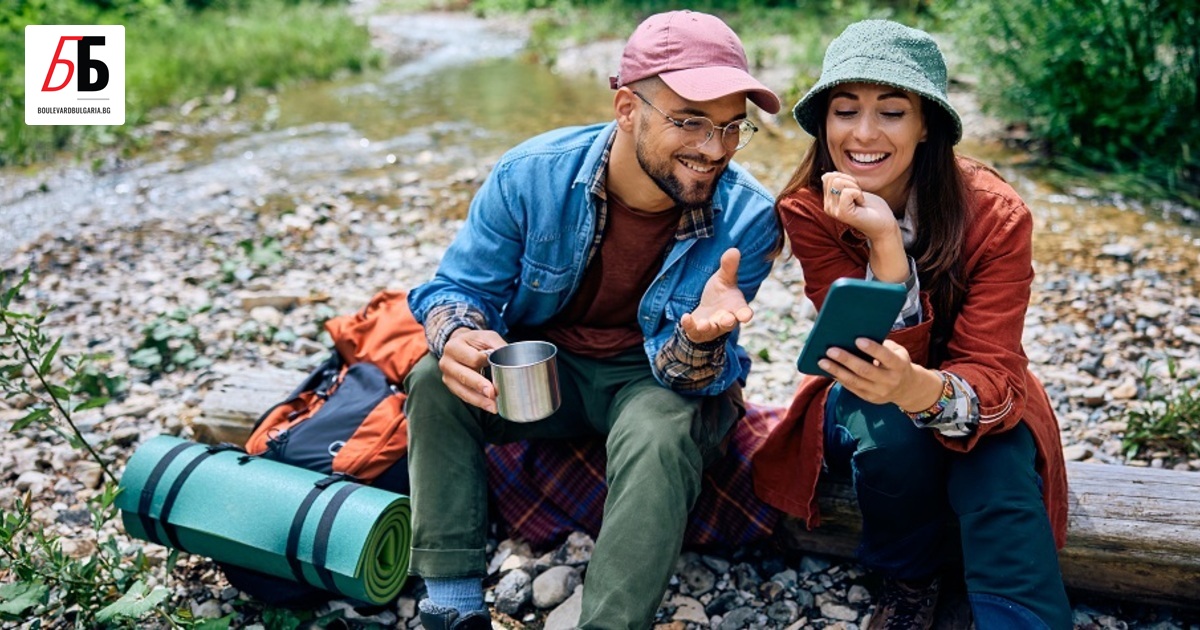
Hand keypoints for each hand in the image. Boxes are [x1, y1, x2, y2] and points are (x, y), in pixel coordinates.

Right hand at [439, 328, 504, 412]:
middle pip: (465, 376)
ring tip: (494, 406)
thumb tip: (511, 360)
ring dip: (480, 400)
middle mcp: (447, 362)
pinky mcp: (451, 387)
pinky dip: (478, 402)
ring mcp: (447, 376)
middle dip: (480, 386)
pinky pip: (464, 397)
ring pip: (463, 391)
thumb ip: (498, 346)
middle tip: (493, 393)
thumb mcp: (487, 337)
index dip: (486, 363)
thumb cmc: (475, 341)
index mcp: (454, 346)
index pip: (473, 358)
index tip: (498, 366)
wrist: (459, 344)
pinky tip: (489, 406)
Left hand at [681, 248, 753, 343]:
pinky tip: (685, 317)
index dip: (745, 314)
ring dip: (708, 327)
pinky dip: (689, 326)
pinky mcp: (698, 332)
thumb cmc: (720, 294)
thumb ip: (729, 267)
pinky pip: (694, 332)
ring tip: (704, 324)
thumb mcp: (723, 279)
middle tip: (727, 319)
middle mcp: (725, 320)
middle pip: (729, 324)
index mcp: (736, 308)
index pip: (743, 312)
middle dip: (728, 322)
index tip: (746, 316)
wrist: (706, 310)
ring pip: (711, 330)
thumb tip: (734, 250)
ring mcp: (712, 328)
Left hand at [816, 338, 936, 407]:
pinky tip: (828, 370)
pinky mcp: (869, 398)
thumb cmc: (898, 362)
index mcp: (899, 365)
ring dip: (836, 370)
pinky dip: (839, 378)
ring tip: (822, 361)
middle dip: (846, 360)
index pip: (886, 356)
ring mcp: (879, 392)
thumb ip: (883, 345)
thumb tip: (857, 337)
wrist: (907, 388)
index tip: (857, 339)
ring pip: (854, 381)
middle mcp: (889, 380)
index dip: (872, 349)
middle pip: (865, 370)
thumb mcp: (898, 352)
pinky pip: (851, 388)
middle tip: (830, 350)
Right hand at [821, 172, 899, 242]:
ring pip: (838, 182)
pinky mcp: (842, 213)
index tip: (855, 191)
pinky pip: (847, 192)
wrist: (884, 224)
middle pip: (833, 178)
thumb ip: (838, 182)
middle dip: (850, 182)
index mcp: (828, 201)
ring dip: (855, 188)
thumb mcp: (852, 189)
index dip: (846, 179)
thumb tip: (825, 175)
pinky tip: (861, 203)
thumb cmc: (871, 207)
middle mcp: (828, 207)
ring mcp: (833, 211)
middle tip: (858, 196)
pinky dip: (858, 194)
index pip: (829, 177)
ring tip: (859, 200)